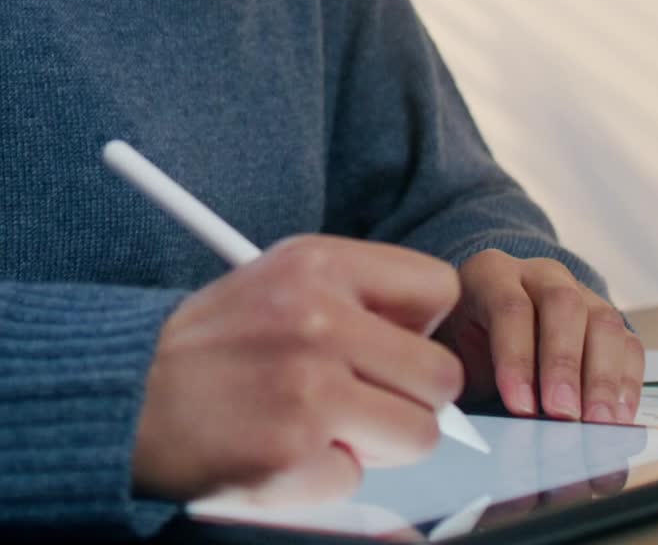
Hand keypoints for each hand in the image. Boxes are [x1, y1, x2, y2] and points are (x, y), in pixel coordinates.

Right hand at [133, 235, 462, 503]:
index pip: (437, 288)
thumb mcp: (282, 279)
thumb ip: (356, 295)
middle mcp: (320, 319)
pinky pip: (357, 479)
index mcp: (320, 264)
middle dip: (412, 398)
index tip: (395, 342)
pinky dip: (326, 475)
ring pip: (418, 434)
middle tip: (366, 399)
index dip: (424, 326)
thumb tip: (428, 340)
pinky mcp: (293, 453)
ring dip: (378, 443)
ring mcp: (309, 388)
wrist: (131, 395)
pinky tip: (283, 447)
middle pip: (440, 375)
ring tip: (323, 423)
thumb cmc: (214, 343)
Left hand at [436, 250, 644, 424]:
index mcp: (491, 274)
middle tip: (562, 413)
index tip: (520, 405)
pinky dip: (627, 382)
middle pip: (563, 305)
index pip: (509, 306)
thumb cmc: (465, 344)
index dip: (517, 357)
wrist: (483, 324)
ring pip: (603, 320)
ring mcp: (579, 292)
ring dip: (602, 377)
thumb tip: (483, 427)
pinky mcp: (606, 320)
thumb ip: (466, 377)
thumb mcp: (453, 352)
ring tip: (597, 423)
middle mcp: (540, 275)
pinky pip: (628, 343)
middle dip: (564, 362)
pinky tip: (619, 416)